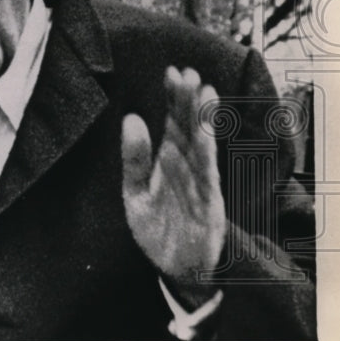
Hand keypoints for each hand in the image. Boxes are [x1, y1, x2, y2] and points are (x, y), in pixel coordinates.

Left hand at [121, 66, 225, 308]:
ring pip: (201, 144)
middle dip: (187, 100)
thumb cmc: (156, 228)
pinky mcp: (208, 202)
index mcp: (167, 161)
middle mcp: (185, 167)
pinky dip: (205, 151)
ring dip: (201, 118)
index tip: (170, 72)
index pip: (171, 122)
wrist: (175, 269)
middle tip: (186, 71)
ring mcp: (199, 183)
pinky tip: (202, 131)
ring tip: (202, 90)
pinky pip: (206, 172)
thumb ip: (133, 160)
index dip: (172, 98)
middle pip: (187, 127)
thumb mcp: (135, 194)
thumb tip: (131, 118)